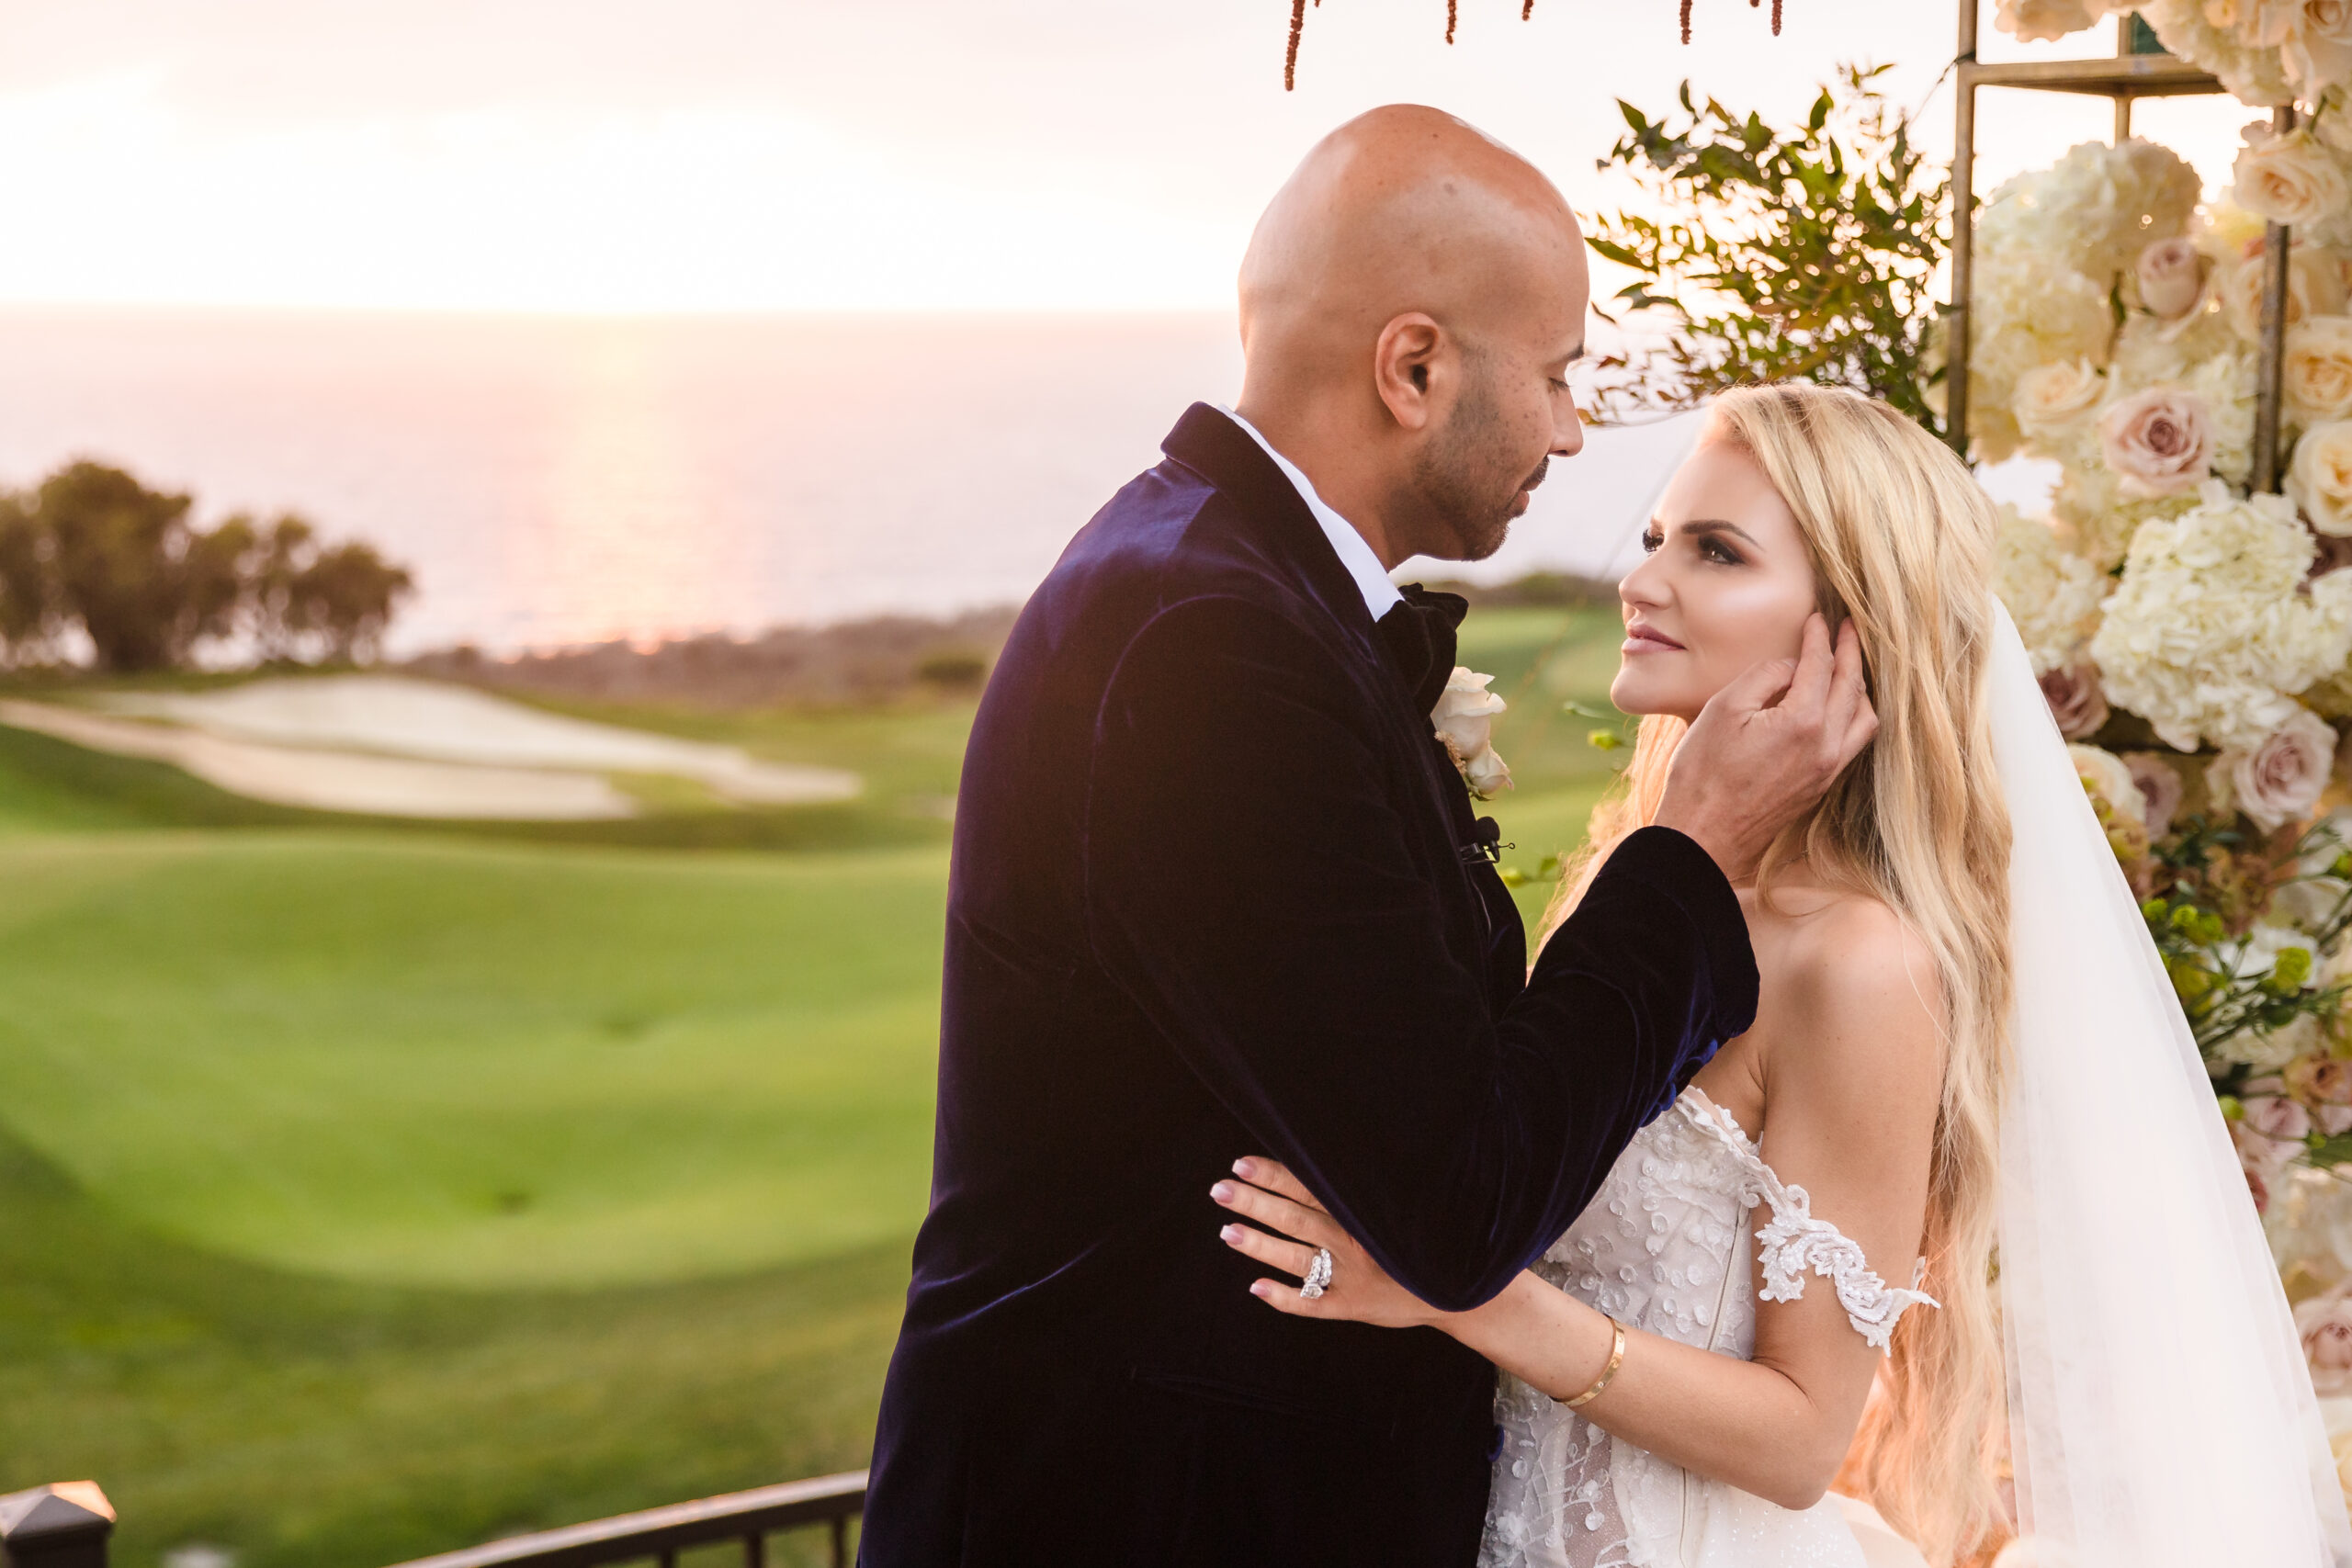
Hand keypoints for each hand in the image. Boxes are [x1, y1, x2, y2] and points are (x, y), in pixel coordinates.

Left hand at [1211, 1157, 1441, 1328]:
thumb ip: (1355, 1194)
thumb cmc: (1416, 1241)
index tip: (1241, 1164)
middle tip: (1219, 1190)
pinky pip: (1313, 1304)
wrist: (1456, 1289)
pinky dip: (1284, 1297)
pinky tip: (1256, 1289)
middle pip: (1295, 1219)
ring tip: (1227, 1232)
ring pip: (1297, 1259)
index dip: (1274, 1176)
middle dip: (1256, 1203)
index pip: (1307, 1189)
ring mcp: (1349, 1276)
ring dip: (1261, 1246)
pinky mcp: (1352, 1305)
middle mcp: (1350, 1241)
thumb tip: (1314, 1167)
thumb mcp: (1392, 1208)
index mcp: (1356, 1213)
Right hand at [1653, 614, 1875, 879]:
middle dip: (1851, 652)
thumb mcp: (1724, 709)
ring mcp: (1827, 770)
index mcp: (1804, 721)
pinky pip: (1853, 741)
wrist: (1705, 837)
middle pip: (1852, 687)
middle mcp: (1827, 746)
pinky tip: (1837, 708)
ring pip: (1864, 717)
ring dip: (1859, 686)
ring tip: (1847, 667)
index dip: (1820, 637)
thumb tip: (1791, 666)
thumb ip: (1764, 677)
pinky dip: (1853, 715)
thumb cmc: (1703, 773)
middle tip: (1848, 629)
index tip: (1818, 618)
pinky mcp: (1820, 786)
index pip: (1822, 665)